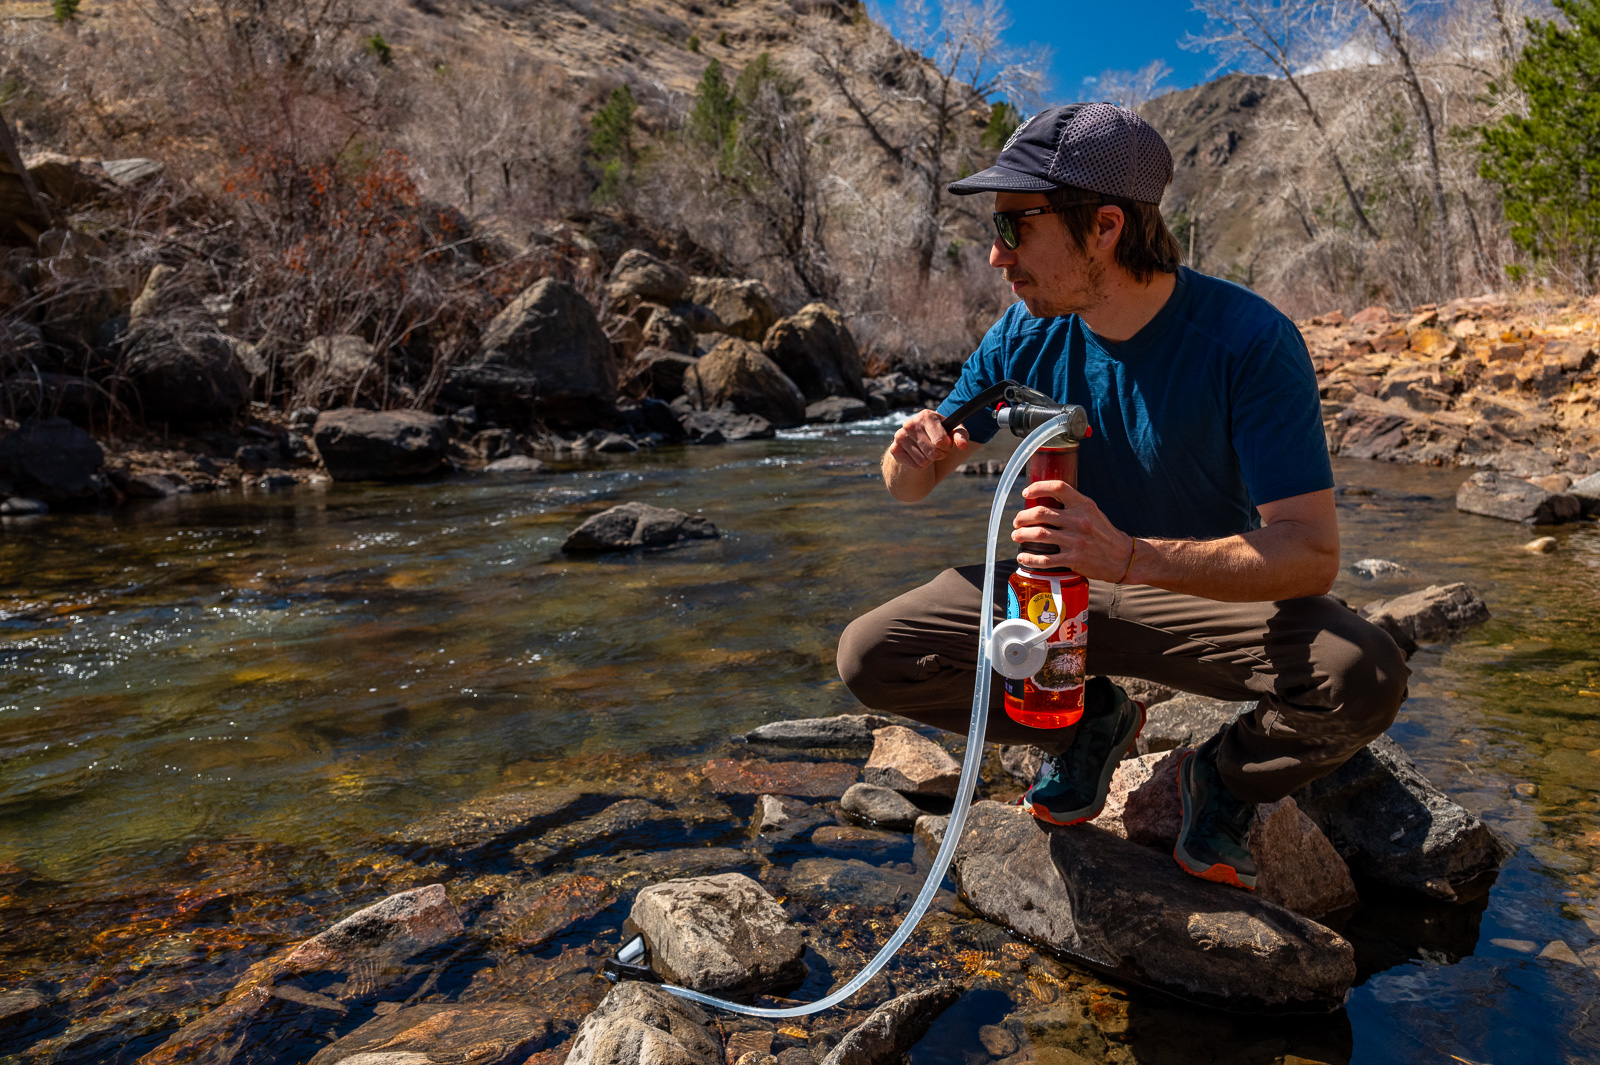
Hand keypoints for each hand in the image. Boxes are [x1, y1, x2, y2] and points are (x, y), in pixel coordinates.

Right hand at [887, 409, 971, 470]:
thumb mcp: (954, 432)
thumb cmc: (941, 433)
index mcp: (925, 415)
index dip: (947, 446)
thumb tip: (963, 446)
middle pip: (932, 453)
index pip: (940, 441)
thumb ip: (961, 436)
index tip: (946, 443)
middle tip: (938, 450)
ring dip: (930, 461)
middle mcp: (910, 424)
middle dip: (939, 455)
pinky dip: (921, 465)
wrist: (919, 437)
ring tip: (929, 452)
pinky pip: (915, 466)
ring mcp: (900, 436)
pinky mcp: (894, 449)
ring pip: (923, 461)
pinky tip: (920, 456)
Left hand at [1012, 479, 1135, 581]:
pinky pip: (1045, 559)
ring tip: (1016, 536)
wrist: (1122, 558)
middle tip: (1017, 522)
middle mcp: (1079, 521)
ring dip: (1022, 535)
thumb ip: (1072, 506)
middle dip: (1023, 517)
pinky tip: (1023, 557)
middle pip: (1041, 513)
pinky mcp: (1074, 559)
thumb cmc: (1103, 533)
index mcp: (1084, 505)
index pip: (1058, 488)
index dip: (1038, 487)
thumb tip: (1043, 502)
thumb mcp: (1092, 512)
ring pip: (1040, 534)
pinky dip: (1030, 558)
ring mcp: (1076, 541)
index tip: (1026, 493)